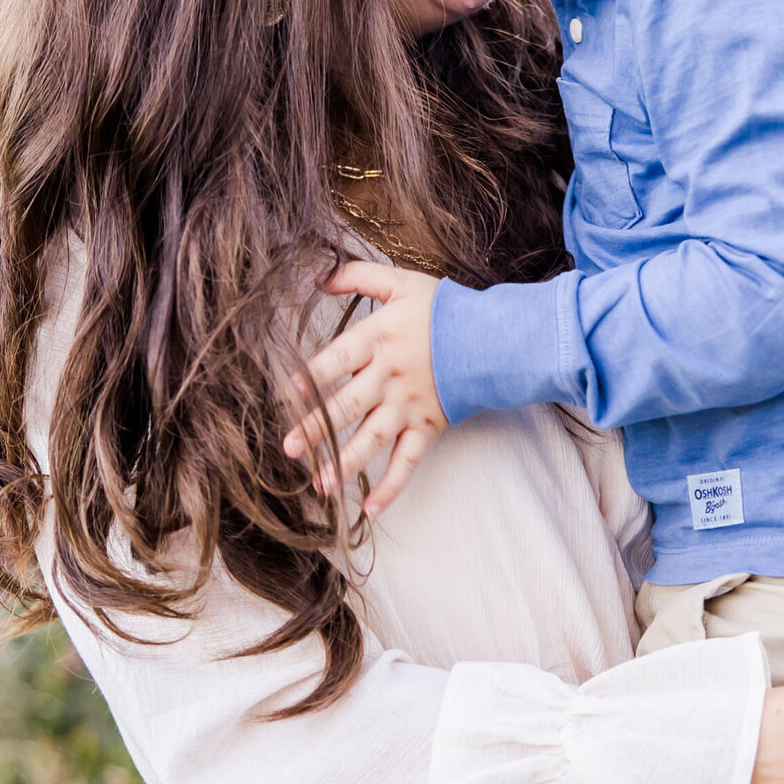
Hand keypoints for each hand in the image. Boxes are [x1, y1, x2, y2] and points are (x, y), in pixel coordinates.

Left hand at [281, 263, 446, 513]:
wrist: (494, 336)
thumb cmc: (444, 309)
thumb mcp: (401, 282)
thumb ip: (358, 275)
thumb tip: (318, 276)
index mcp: (379, 339)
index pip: (339, 360)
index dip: (314, 376)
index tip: (288, 394)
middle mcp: (390, 377)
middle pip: (348, 405)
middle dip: (317, 428)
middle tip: (290, 448)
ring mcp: (410, 406)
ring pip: (373, 439)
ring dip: (347, 462)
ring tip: (321, 483)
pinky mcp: (428, 427)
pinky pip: (408, 461)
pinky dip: (392, 486)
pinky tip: (370, 508)